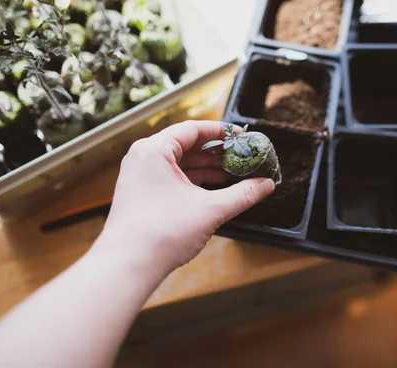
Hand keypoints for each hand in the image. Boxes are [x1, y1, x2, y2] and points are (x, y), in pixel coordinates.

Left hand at [95, 120, 275, 276]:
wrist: (128, 266)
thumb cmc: (162, 232)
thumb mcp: (211, 210)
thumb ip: (243, 194)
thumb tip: (267, 184)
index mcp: (154, 150)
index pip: (192, 130)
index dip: (220, 132)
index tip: (242, 136)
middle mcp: (143, 158)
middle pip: (186, 146)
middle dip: (216, 153)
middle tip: (241, 157)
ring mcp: (140, 178)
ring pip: (180, 164)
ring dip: (207, 168)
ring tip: (234, 175)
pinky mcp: (142, 195)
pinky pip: (172, 179)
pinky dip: (193, 182)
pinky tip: (214, 190)